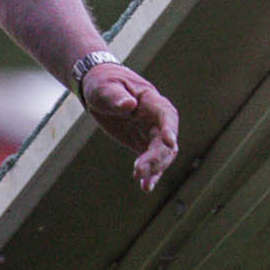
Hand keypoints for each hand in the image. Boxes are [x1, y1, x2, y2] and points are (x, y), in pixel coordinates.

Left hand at [80, 63, 179, 191]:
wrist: (100, 90)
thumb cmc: (103, 83)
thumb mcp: (105, 87)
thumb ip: (116, 96)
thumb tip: (128, 104)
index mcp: (151, 101)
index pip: (166, 115)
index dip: (170, 128)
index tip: (170, 142)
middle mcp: (156, 118)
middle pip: (164, 140)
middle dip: (157, 156)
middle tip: (139, 170)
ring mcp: (150, 132)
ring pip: (161, 153)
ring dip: (155, 168)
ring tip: (144, 183)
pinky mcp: (142, 143)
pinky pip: (150, 160)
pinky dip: (150, 173)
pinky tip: (146, 187)